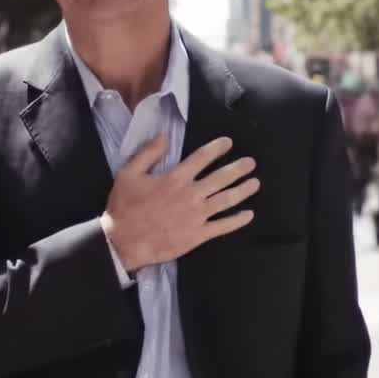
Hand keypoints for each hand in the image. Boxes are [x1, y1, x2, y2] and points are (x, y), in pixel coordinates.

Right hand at [102, 135, 258, 272]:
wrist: (123, 241)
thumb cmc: (124, 207)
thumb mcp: (129, 173)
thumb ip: (148, 152)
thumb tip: (164, 136)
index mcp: (175, 178)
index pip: (202, 158)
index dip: (217, 148)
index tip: (229, 143)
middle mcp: (191, 194)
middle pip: (221, 178)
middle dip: (238, 168)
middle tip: (250, 163)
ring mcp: (197, 216)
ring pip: (227, 200)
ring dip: (243, 190)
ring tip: (255, 183)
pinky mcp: (198, 235)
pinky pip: (223, 226)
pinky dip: (238, 220)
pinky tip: (249, 215)